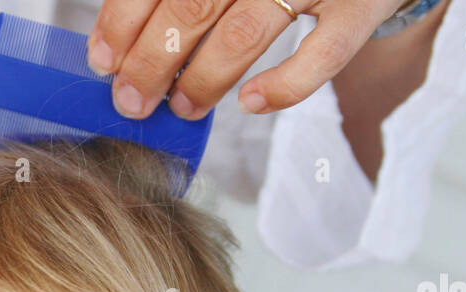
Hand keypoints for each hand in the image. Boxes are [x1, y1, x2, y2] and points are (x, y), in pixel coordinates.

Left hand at [86, 0, 406, 119]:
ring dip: (203, 80)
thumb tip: (119, 38)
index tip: (104, 60)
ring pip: (243, 34)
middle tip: (132, 99)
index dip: (123, 21)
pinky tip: (250, 102)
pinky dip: (284, 86)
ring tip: (182, 107)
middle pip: (192, 6)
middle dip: (152, 61)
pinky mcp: (361, 5)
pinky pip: (322, 55)